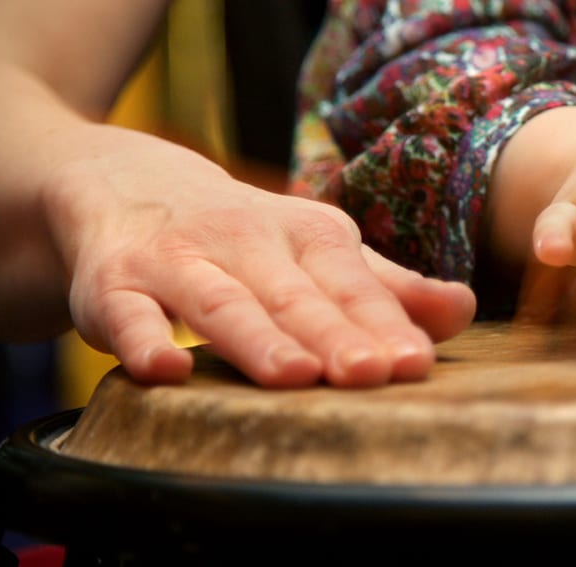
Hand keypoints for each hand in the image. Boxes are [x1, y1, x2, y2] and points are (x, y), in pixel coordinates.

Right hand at [48, 126, 475, 388]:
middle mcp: (244, 242)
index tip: (415, 364)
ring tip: (293, 376)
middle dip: (333, 335)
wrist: (117, 180)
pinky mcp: (112, 285)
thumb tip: (463, 311)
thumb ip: (384, 288)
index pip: (350, 284)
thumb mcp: (314, 250)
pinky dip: (140, 340)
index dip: (383, 323)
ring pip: (220, 302)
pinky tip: (163, 370)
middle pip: (294, 296)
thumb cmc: (239, 237)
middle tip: (372, 375)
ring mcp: (176, 262)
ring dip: (256, 338)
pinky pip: (125, 314)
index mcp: (305, 236)